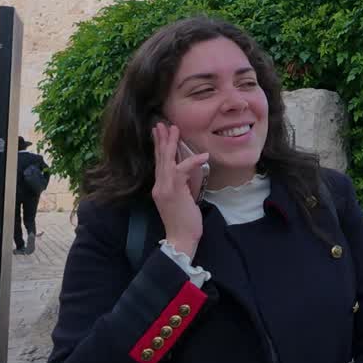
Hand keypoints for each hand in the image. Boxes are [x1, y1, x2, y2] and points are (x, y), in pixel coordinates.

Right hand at [151, 122, 208, 256]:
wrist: (181, 238)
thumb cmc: (184, 222)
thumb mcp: (182, 200)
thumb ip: (181, 187)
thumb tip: (187, 175)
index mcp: (160, 188)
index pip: (159, 163)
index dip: (159, 147)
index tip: (159, 133)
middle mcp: (159, 186)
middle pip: (160, 158)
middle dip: (161, 139)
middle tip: (161, 123)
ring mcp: (164, 188)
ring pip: (166, 160)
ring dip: (171, 143)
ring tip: (174, 128)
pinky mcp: (174, 191)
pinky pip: (182, 171)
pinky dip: (192, 161)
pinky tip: (203, 155)